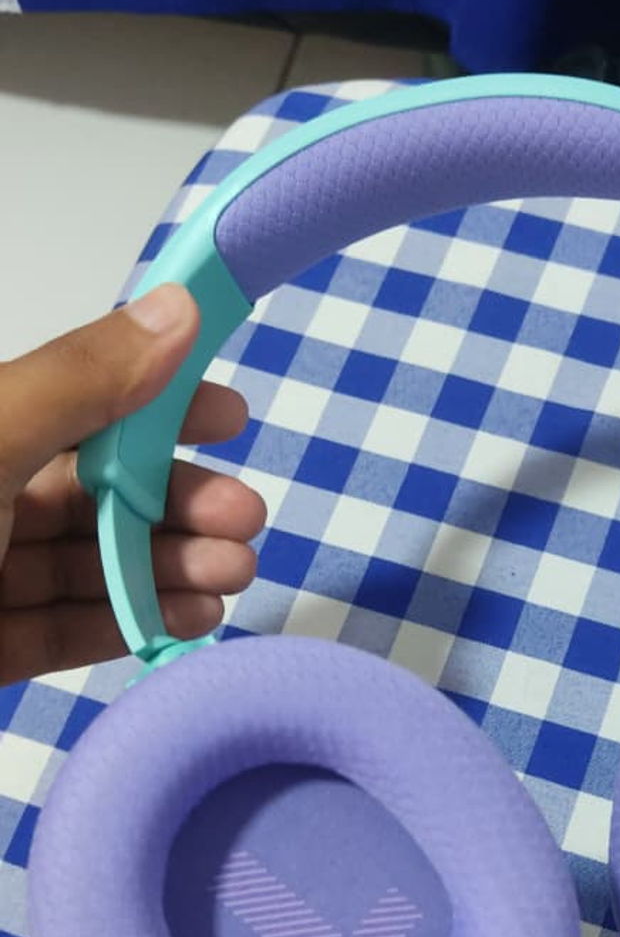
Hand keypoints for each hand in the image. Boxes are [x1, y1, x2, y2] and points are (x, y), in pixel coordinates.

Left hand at [0, 284, 265, 684]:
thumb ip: (80, 382)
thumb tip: (174, 307)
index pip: (71, 398)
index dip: (154, 400)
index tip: (231, 416)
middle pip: (85, 486)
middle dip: (174, 499)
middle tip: (245, 520)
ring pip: (80, 561)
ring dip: (165, 565)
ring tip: (234, 575)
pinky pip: (57, 630)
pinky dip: (125, 623)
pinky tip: (189, 618)